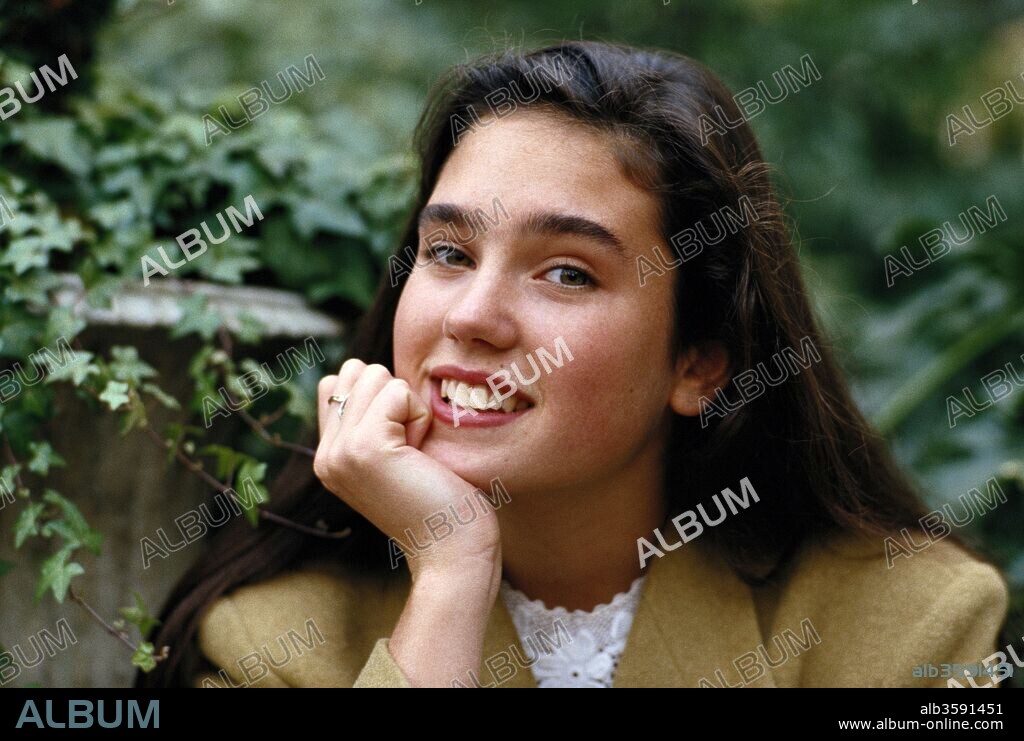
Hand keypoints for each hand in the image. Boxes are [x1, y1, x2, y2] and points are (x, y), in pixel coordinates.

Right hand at [314, 360, 501, 578]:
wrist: (453, 552)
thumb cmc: (442, 503)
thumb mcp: (396, 455)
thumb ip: (373, 420)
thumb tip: (368, 372)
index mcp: (328, 458)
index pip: (336, 383)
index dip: (380, 398)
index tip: (400, 446)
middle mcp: (325, 456)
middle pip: (356, 371)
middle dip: (395, 398)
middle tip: (411, 451)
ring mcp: (339, 452)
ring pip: (376, 375)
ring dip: (410, 407)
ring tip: (416, 455)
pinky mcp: (364, 448)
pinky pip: (397, 392)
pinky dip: (420, 416)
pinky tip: (421, 457)